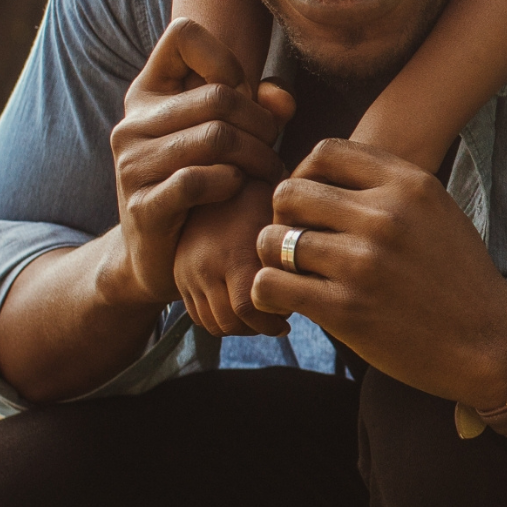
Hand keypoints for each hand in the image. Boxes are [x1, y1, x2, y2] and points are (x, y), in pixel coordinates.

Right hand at [102, 19, 293, 315]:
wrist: (157, 255)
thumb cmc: (205, 185)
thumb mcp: (229, 138)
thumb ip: (260, 107)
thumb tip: (282, 100)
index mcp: (147, 94)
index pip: (183, 34)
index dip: (225, 58)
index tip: (241, 94)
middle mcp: (132, 124)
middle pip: (218, 97)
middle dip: (261, 123)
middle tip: (273, 148)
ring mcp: (131, 165)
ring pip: (216, 138)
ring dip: (257, 157)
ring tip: (267, 172)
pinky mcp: (142, 207)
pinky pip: (198, 181)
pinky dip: (231, 183)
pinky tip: (238, 189)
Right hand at [172, 179, 284, 338]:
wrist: (199, 180)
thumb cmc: (252, 192)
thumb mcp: (276, 210)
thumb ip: (294, 243)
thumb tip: (327, 270)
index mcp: (234, 253)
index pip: (250, 308)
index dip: (272, 319)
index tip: (290, 317)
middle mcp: (206, 267)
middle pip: (231, 322)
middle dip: (258, 327)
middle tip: (279, 321)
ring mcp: (189, 273)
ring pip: (214, 323)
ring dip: (239, 327)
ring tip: (262, 316)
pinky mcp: (179, 277)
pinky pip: (198, 316)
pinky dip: (220, 320)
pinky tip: (241, 311)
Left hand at [249, 137, 506, 408]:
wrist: (490, 344)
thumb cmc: (460, 280)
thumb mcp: (438, 212)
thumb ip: (389, 187)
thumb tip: (323, 174)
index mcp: (409, 185)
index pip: (325, 151)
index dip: (305, 174)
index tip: (313, 204)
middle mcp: (385, 217)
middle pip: (289, 191)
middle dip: (284, 217)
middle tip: (295, 242)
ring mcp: (363, 263)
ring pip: (272, 238)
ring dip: (272, 257)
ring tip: (290, 274)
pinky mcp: (346, 309)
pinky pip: (270, 284)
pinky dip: (266, 293)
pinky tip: (283, 301)